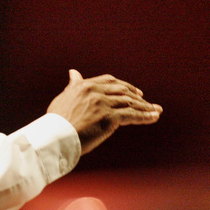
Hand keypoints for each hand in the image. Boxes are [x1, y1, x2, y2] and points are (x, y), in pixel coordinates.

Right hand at [47, 70, 162, 154]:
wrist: (54, 136)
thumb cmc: (56, 121)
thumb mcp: (64, 98)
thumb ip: (73, 86)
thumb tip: (73, 72)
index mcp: (84, 86)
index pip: (109, 81)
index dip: (123, 85)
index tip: (132, 91)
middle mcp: (95, 92)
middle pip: (122, 91)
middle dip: (137, 96)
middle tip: (146, 101)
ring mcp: (103, 104)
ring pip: (129, 103)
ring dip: (145, 107)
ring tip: (156, 110)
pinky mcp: (109, 118)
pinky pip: (131, 116)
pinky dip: (145, 116)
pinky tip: (154, 117)